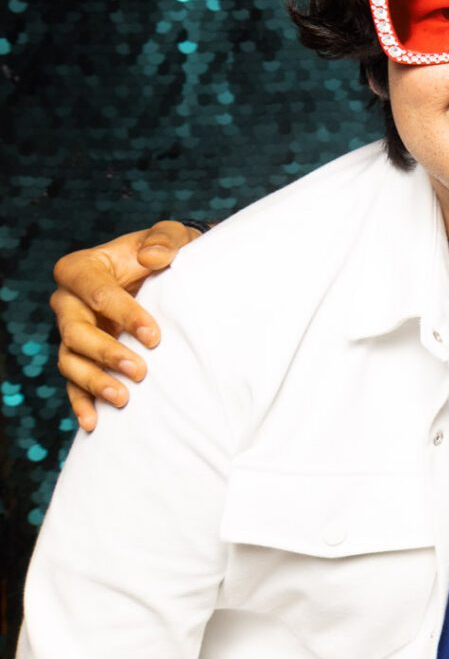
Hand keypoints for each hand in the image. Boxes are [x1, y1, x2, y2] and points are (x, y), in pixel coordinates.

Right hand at [50, 221, 200, 429]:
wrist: (163, 273)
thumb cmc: (164, 251)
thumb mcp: (170, 236)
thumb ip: (164, 240)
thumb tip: (154, 257)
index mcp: (81, 268)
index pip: (96, 293)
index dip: (124, 314)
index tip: (154, 336)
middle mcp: (67, 301)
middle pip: (75, 332)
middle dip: (106, 353)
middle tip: (141, 372)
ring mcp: (70, 330)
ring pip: (69, 360)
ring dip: (93, 382)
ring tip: (122, 399)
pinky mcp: (79, 354)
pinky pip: (72, 381)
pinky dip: (80, 402)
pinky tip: (94, 422)